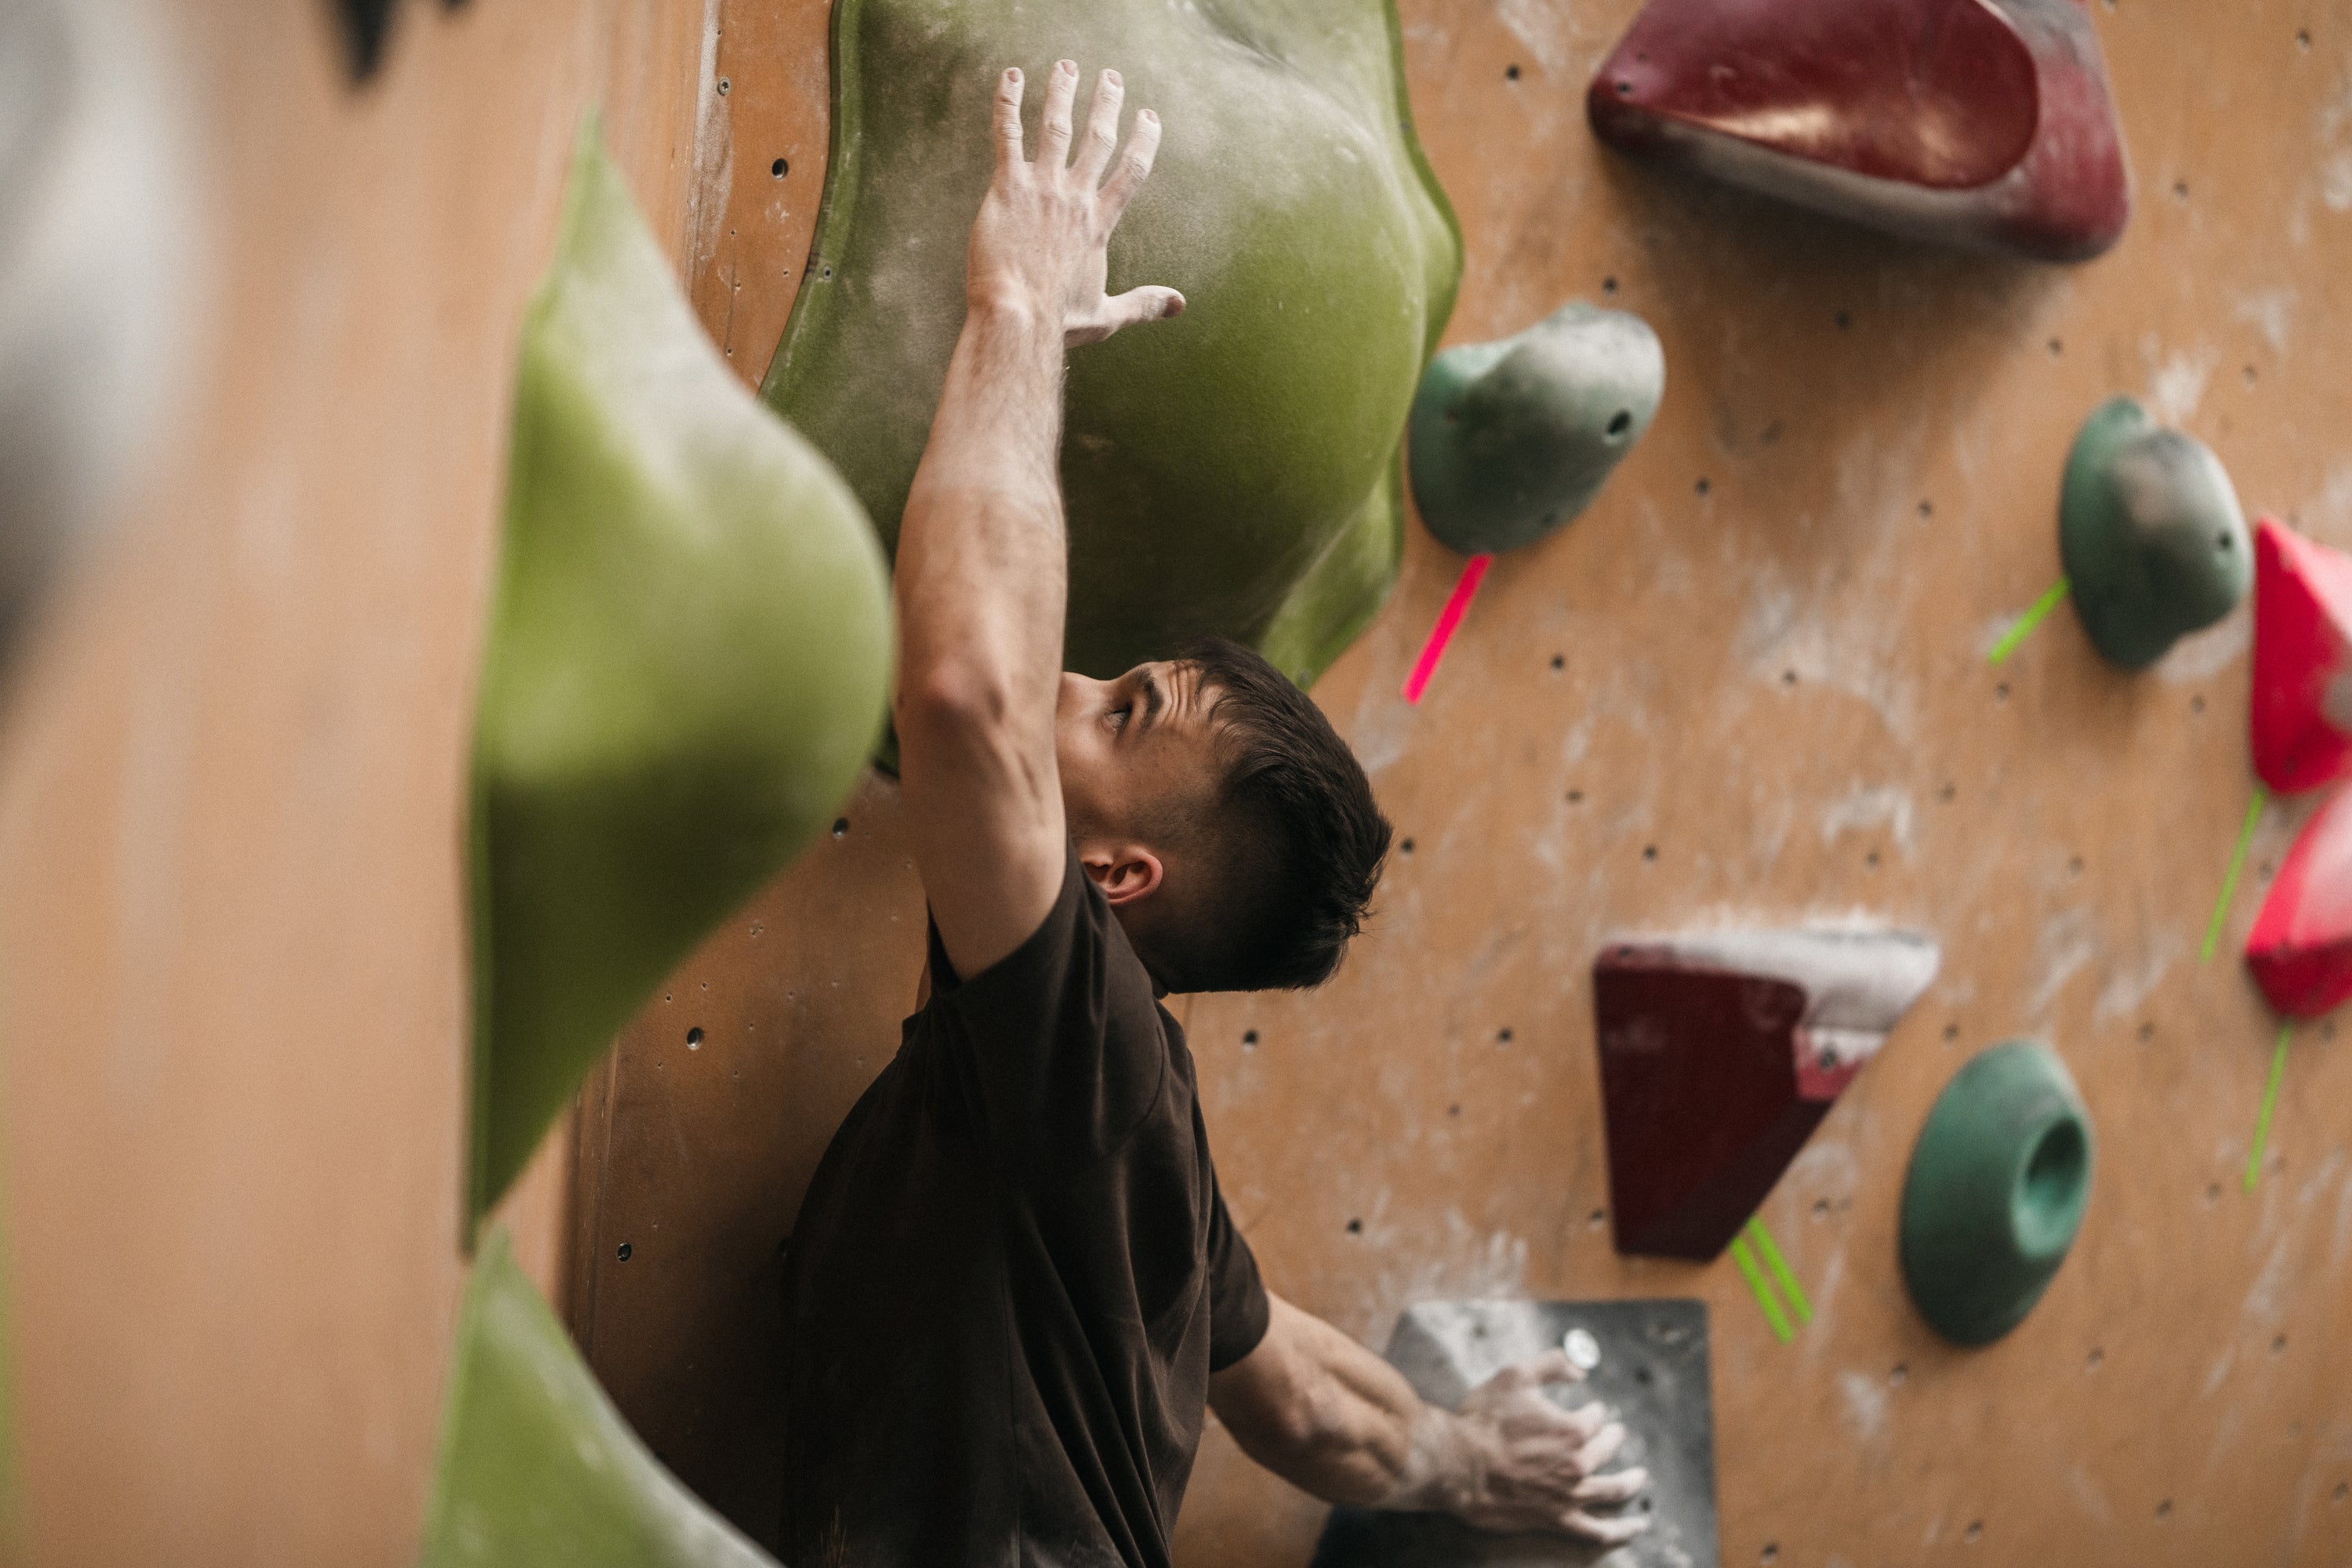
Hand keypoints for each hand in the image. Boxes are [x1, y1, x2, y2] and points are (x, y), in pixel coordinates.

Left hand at [970, 60, 1184, 346]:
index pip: (1130, 172)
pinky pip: (1008, 135)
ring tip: (1067, 68)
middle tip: (1111, 79)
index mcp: (1099, 223)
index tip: (1148, 116)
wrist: (1019, 318)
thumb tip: (1179, 305)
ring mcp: (1042, 189)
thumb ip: (1143, 303)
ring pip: (1056, 128)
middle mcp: (1075, 198)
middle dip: (1106, 105)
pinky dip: (1008, 103)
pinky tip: (1010, 77)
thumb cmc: (1058, 321)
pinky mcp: (1008, 187)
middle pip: (1098, 140)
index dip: (1142, 140)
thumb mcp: (1107, 315)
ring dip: (1063, 94)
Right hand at [1439, 1350, 1650, 1544]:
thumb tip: (1580, 1368)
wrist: (1457, 1464)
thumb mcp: (1515, 1376)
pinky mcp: (1556, 1518)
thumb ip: (1552, 1364)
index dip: (1594, 1411)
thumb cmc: (1483, 1420)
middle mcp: (1578, 1464)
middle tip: (1616, 1434)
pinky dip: (1618, 1531)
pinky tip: (1633, 1529)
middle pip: (1606, 1449)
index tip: (1593, 1409)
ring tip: (1640, 1478)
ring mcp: (1569, 1495)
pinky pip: (1595, 1531)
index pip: (1594, 1418)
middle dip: (1613, 1439)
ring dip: (1631, 1482)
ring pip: (1612, 1491)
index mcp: (1572, 1429)